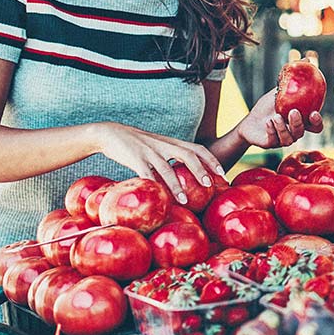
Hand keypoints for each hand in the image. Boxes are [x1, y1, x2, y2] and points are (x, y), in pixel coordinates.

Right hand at [93, 122, 225, 204]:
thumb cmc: (138, 145)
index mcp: (172, 143)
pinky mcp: (134, 158)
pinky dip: (152, 185)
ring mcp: (149, 151)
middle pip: (188, 155)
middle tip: (210, 185)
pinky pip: (145, 173)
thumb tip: (186, 177)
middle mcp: (164, 145)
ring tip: (185, 201)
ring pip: (167, 168)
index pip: (198, 149)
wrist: (111, 133)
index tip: (222, 174)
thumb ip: (172, 157)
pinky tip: (157, 196)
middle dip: (201, 170)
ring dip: (177, 185)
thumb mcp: (158, 147)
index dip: (212, 161)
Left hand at [235, 87, 324, 148]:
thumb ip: (293, 79)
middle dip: (299, 123)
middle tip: (293, 112)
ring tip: (275, 116)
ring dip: (283, 127)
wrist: (249, 121)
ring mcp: (283, 140)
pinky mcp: (271, 144)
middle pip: (302, 132)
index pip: (315, 126)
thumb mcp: (279, 91)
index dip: (317, 122)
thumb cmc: (267, 107)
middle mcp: (294, 132)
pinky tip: (267, 122)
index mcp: (300, 121)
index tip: (313, 113)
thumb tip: (307, 60)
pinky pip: (274, 140)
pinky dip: (272, 130)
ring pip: (289, 138)